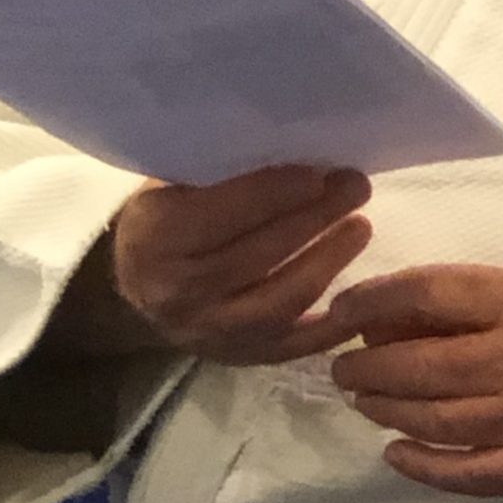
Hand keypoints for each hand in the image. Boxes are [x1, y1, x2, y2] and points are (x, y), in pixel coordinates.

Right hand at [109, 164, 373, 366]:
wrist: (140, 288)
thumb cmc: (165, 220)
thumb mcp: (170, 186)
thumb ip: (216, 173)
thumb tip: (292, 145)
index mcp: (153, 237)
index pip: (217, 215)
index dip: (271, 193)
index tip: (316, 173)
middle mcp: (177, 291)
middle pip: (256, 254)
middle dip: (313, 217)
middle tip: (354, 185)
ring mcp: (210, 332)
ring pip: (280, 300)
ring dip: (327, 261)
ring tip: (360, 226)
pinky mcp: (240, 357)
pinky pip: (294, 347)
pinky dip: (332, 326)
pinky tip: (362, 298)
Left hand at [326, 263, 502, 496]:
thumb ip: (470, 299)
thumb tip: (386, 315)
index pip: (428, 293)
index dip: (371, 301)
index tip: (340, 311)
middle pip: (420, 364)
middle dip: (366, 367)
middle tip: (343, 369)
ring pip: (434, 419)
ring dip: (386, 410)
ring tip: (363, 401)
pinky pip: (466, 472)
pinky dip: (422, 465)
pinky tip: (395, 453)